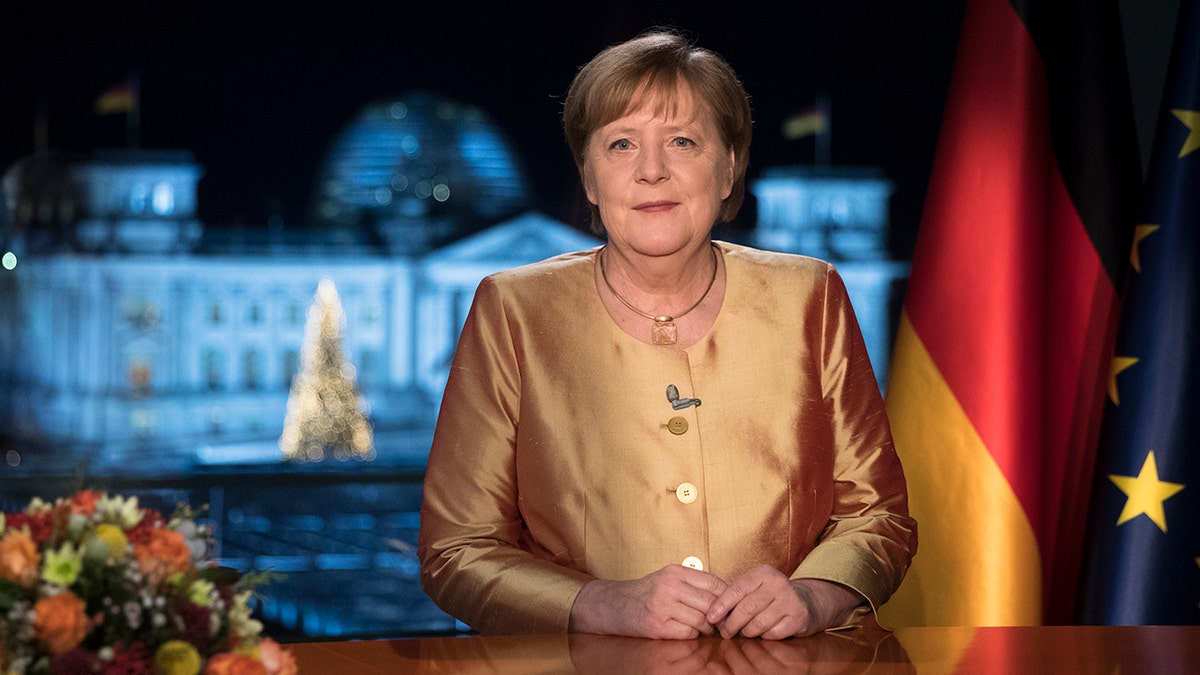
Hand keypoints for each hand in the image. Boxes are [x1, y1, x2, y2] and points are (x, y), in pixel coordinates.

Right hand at [569, 564, 728, 638]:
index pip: (714, 583)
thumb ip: (693, 583)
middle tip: (723, 622)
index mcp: (675, 572)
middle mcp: (669, 587)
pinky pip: (687, 633)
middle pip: (710, 603)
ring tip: (706, 629)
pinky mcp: (656, 626)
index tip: (730, 606)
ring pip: (701, 620)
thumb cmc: (646, 593)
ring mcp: (662, 606)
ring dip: (707, 628)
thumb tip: (725, 596)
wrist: (614, 604)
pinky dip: (693, 635)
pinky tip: (688, 632)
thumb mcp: (668, 578)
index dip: (727, 597)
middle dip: (720, 616)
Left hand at [706, 565, 862, 638]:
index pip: (737, 589)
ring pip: (758, 623)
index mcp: (763, 573)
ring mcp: (790, 600)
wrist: (807, 601)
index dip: (721, 605)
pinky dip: (764, 637)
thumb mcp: (757, 587)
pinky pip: (772, 634)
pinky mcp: (799, 617)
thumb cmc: (773, 596)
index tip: (710, 617)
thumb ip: (738, 596)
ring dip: (747, 632)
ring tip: (744, 632)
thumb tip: (713, 614)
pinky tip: (763, 633)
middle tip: (724, 632)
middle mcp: (778, 583)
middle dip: (731, 624)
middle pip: (746, 608)